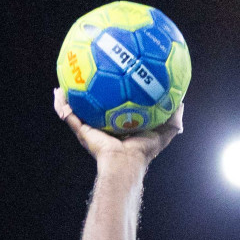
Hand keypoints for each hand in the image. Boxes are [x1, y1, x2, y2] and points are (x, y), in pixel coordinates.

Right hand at [53, 88, 183, 164]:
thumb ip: (173, 117)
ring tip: (63, 83)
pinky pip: (69, 115)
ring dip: (68, 97)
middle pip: (93, 107)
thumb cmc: (144, 151)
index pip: (115, 108)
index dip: (112, 95)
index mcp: (120, 125)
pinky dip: (62, 104)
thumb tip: (181, 100)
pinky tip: (58, 91)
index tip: (110, 79)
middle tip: (83, 76)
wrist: (125, 163)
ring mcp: (91, 130)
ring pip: (76, 110)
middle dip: (88, 94)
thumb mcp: (164, 130)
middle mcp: (103, 127)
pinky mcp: (83, 132)